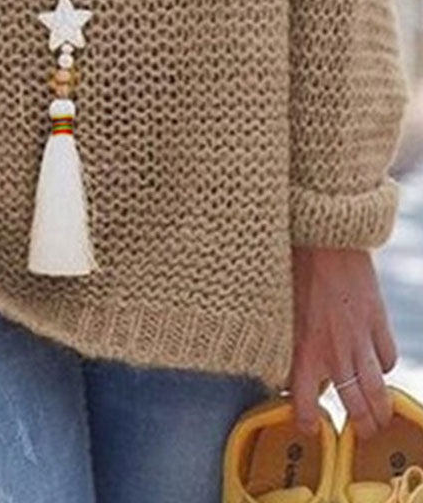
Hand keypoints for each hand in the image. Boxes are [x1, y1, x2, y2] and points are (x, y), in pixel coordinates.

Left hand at [289, 245, 397, 439]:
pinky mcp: (377, 319)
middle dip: (361, 426)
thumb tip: (283, 368)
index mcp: (303, 349)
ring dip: (381, 409)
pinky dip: (384, 365)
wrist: (322, 233)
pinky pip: (388, 357)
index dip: (306, 423)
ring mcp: (360, 337)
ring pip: (379, 391)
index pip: (303, 404)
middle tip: (361, 431)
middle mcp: (334, 350)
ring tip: (379, 417)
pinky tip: (377, 363)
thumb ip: (284, 342)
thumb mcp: (277, 308)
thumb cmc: (291, 265)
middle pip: (356, 406)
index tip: (309, 428)